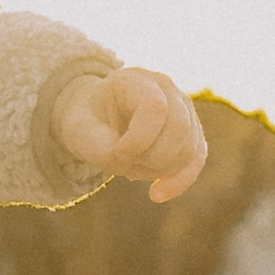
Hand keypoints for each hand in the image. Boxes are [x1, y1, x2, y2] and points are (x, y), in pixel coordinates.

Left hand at [54, 69, 207, 204]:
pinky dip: (178, 181)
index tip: (119, 153)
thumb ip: (99, 148)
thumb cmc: (88, 123)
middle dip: (152, 157)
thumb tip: (128, 162)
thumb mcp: (79, 133)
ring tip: (132, 166)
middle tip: (125, 160)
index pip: (156, 107)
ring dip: (159, 169)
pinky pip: (196, 160)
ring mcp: (183, 109)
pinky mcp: (191, 133)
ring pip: (189, 148)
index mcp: (136, 80)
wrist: (97, 121)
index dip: (139, 139)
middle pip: (180, 127)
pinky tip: (156, 194)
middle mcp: (166, 89)